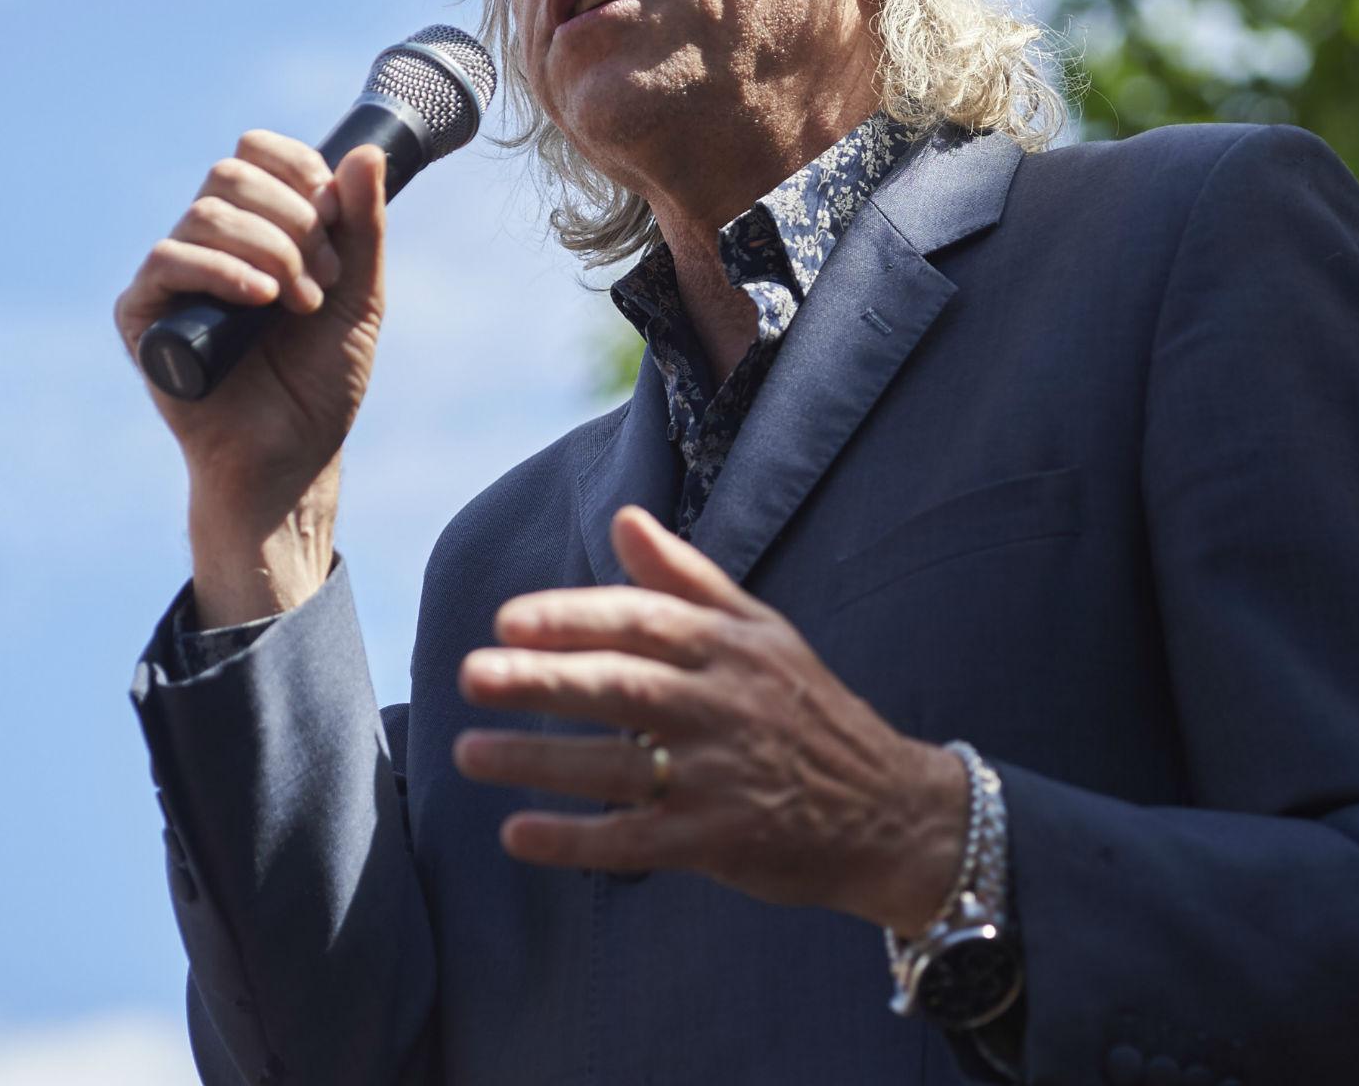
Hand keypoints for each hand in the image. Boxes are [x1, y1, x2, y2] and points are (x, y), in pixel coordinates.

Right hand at [112, 130, 388, 510]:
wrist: (293, 453)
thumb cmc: (320, 379)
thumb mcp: (358, 294)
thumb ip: (362, 226)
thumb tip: (367, 153)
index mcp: (254, 227)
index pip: (255, 153)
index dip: (297, 168)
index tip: (334, 215)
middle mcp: (207, 243)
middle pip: (231, 173)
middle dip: (293, 219)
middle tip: (326, 278)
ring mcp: (172, 277)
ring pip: (207, 213)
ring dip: (271, 250)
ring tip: (302, 305)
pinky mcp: (143, 315)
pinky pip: (168, 260)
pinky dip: (222, 270)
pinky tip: (261, 300)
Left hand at [453, 506, 969, 933]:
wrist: (890, 810)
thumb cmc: (809, 710)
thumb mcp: (762, 630)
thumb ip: (686, 577)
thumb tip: (623, 517)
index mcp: (729, 647)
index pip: (642, 622)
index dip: (574, 619)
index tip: (507, 620)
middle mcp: (723, 706)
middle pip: (622, 688)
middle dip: (543, 680)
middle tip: (471, 674)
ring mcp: (720, 777)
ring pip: (617, 765)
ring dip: (539, 760)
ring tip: (468, 751)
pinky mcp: (718, 841)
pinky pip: (634, 842)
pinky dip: (575, 841)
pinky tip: (517, 834)